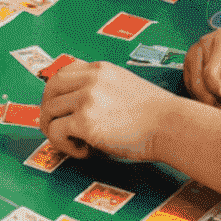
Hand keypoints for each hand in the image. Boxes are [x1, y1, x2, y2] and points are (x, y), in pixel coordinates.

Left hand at [40, 59, 172, 162]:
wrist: (172, 126)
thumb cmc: (156, 115)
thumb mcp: (125, 85)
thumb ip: (102, 88)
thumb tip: (79, 107)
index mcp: (100, 69)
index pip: (62, 72)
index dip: (56, 92)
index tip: (60, 108)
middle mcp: (90, 80)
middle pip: (49, 90)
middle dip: (48, 110)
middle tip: (58, 129)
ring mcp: (86, 99)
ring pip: (49, 112)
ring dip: (57, 132)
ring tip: (77, 144)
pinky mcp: (85, 121)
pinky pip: (56, 132)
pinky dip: (64, 145)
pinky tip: (85, 151)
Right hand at [183, 26, 220, 106]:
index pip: (212, 68)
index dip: (215, 88)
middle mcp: (209, 40)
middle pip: (196, 72)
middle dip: (205, 94)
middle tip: (220, 107)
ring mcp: (200, 47)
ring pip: (189, 74)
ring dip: (198, 93)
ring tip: (216, 104)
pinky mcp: (197, 56)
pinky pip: (189, 75)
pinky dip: (196, 89)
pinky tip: (211, 98)